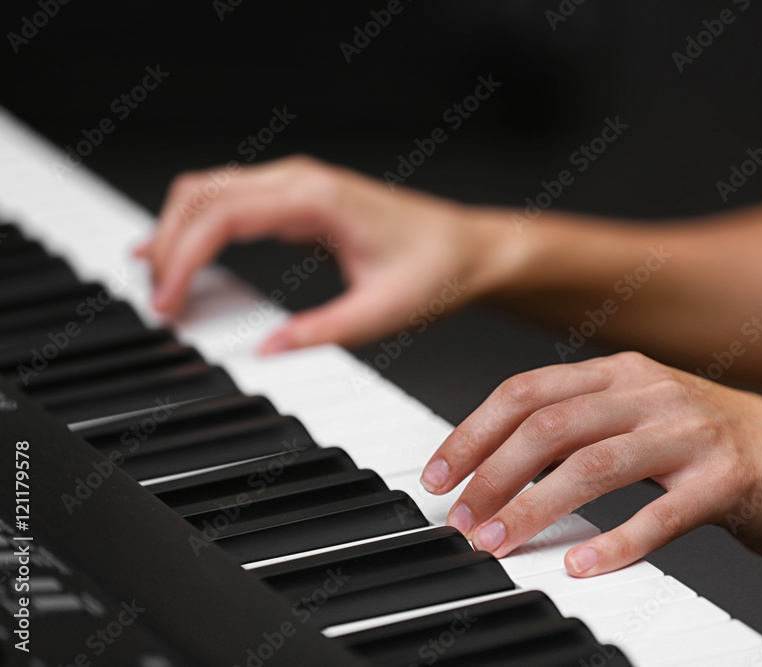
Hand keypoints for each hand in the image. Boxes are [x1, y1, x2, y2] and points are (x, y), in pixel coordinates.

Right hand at [138, 156, 503, 351]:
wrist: (470, 250)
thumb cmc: (437, 269)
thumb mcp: (381, 312)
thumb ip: (321, 333)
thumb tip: (267, 351)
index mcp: (316, 199)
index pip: (221, 216)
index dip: (183, 258)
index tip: (169, 302)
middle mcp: (301, 181)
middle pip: (202, 194)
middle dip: (168, 242)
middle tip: (158, 298)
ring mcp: (299, 185)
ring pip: (212, 191)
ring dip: (178, 229)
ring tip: (159, 279)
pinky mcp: (302, 199)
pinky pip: (234, 202)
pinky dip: (201, 227)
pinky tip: (189, 255)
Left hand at [420, 351, 761, 575]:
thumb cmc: (712, 445)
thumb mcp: (640, 415)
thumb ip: (579, 426)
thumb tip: (498, 464)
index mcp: (621, 372)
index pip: (528, 391)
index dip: (474, 432)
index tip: (440, 476)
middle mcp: (651, 392)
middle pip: (550, 425)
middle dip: (494, 474)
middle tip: (464, 519)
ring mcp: (690, 431)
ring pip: (594, 464)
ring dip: (536, 507)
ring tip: (500, 543)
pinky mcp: (726, 479)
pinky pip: (660, 514)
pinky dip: (615, 542)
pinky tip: (581, 566)